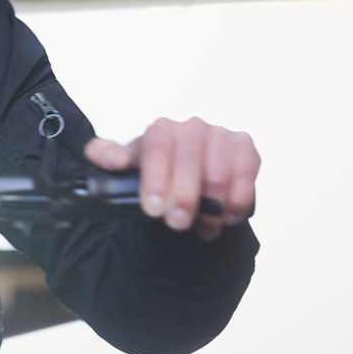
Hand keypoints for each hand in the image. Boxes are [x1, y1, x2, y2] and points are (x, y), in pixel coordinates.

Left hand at [84, 117, 258, 240]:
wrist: (187, 177)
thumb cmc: (155, 171)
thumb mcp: (126, 166)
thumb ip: (105, 156)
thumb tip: (115, 160)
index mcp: (160, 129)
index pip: (155, 148)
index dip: (154, 179)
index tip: (152, 208)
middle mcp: (191, 127)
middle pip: (188, 161)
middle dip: (183, 196)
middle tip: (177, 223)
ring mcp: (219, 135)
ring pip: (218, 171)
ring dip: (212, 204)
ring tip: (204, 226)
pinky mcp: (244, 148)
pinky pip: (246, 171)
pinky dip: (238, 197)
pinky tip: (229, 215)